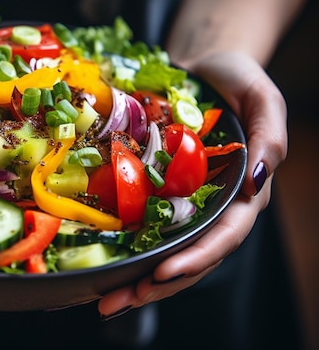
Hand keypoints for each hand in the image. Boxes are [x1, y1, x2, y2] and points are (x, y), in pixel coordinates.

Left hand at [98, 51, 285, 317]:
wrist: (202, 68)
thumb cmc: (236, 80)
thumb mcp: (263, 98)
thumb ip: (270, 135)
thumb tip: (260, 177)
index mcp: (242, 192)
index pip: (224, 236)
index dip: (196, 258)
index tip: (163, 272)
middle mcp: (210, 205)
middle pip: (189, 255)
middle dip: (157, 283)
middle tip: (118, 302)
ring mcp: (181, 201)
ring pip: (163, 249)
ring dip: (135, 278)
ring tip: (104, 299)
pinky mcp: (156, 191)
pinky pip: (140, 224)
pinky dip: (123, 248)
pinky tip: (99, 266)